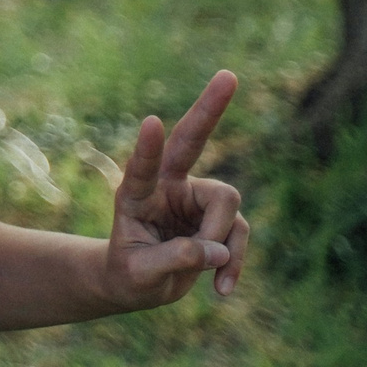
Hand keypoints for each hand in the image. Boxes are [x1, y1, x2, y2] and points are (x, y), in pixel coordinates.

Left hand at [98, 70, 248, 307]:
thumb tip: (217, 250)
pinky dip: (234, 264)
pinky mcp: (217, 220)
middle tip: (229, 75)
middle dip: (210, 109)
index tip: (151, 122)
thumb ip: (176, 259)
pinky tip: (221, 291)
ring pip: (228, 209)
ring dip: (223, 245)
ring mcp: (195, 200)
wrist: (137, 283)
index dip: (146, 148)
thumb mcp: (140, 274)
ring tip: (207, 278)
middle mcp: (167, 186)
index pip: (141, 167)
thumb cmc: (128, 272)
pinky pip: (238, 236)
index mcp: (134, 193)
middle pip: (192, 141)